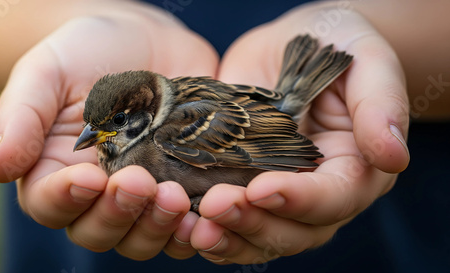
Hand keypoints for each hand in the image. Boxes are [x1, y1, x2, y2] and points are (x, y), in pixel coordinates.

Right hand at [0, 2, 216, 259]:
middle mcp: (98, 192)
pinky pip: (185, 225)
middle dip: (118, 214)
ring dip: (158, 227)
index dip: (67, 199)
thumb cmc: (87, 51)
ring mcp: (143, 193)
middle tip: (140, 182)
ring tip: (176, 197)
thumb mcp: (47, 72)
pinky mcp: (181, 185)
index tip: (89, 177)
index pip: (50, 204)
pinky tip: (207, 212)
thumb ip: (21, 117)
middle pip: (98, 231)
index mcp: (55, 170)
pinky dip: (194, 228)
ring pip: (142, 237)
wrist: (145, 40)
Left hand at [188, 3, 409, 263]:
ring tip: (193, 227)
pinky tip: (184, 224)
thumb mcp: (365, 59)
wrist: (293, 43)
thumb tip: (393, 156)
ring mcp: (279, 194)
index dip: (299, 199)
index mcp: (355, 167)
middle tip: (216, 205)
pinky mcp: (243, 185)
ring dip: (227, 237)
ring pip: (260, 237)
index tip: (262, 188)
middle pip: (294, 230)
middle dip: (254, 222)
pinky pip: (232, 224)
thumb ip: (380, 103)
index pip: (333, 198)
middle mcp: (319, 192)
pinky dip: (209, 231)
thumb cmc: (336, 42)